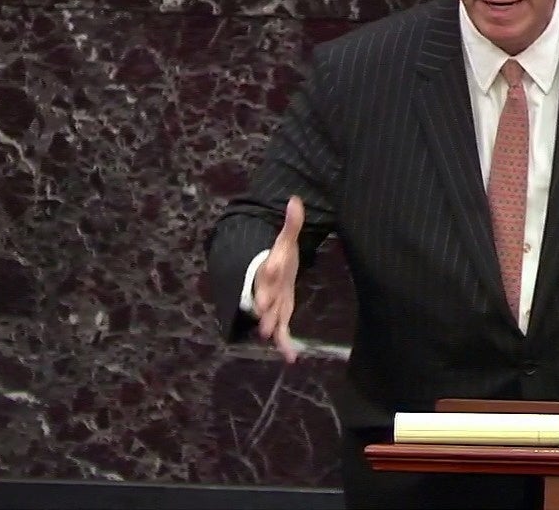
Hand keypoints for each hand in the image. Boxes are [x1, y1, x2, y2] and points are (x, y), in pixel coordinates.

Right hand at [254, 196, 303, 361]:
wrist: (269, 272)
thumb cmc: (280, 256)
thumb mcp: (286, 241)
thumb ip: (291, 223)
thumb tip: (295, 199)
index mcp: (271, 268)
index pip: (269, 268)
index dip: (270, 269)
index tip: (271, 268)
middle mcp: (268, 288)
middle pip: (265, 297)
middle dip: (264, 306)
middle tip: (263, 314)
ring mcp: (273, 304)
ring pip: (271, 317)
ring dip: (272, 327)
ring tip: (273, 338)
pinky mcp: (280, 315)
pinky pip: (282, 332)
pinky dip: (285, 345)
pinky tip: (291, 358)